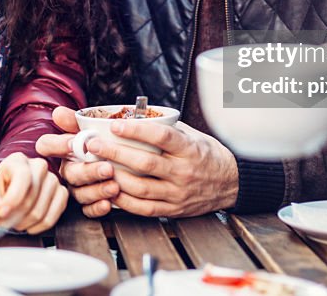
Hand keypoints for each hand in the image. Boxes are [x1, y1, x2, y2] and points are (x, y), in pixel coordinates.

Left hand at [0, 153, 67, 233]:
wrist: (9, 195)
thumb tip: (1, 213)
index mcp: (18, 160)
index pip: (23, 176)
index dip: (13, 198)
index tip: (2, 213)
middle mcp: (38, 166)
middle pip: (32, 196)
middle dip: (16, 216)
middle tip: (5, 222)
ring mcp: (53, 179)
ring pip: (41, 209)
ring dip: (25, 223)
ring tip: (15, 222)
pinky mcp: (62, 193)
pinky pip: (53, 215)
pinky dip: (39, 226)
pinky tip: (29, 226)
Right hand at [35, 107, 119, 217]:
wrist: (128, 161)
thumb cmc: (105, 142)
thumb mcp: (94, 128)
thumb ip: (76, 121)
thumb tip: (57, 112)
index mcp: (64, 149)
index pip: (48, 145)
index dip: (57, 145)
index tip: (73, 143)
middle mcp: (67, 170)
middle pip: (69, 173)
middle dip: (89, 171)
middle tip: (107, 168)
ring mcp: (77, 188)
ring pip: (80, 193)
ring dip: (97, 190)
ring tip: (114, 186)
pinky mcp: (88, 205)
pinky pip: (88, 210)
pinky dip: (97, 208)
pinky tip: (108, 203)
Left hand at [89, 120, 238, 217]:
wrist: (231, 183)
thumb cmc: (207, 154)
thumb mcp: (192, 135)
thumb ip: (166, 128)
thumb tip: (132, 116)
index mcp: (189, 149)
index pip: (162, 136)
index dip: (137, 130)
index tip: (116, 125)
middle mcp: (184, 172)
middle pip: (145, 163)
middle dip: (115, 153)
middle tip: (95, 145)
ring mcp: (178, 193)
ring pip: (141, 188)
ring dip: (115, 177)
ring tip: (97, 167)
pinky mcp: (174, 210)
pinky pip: (144, 208)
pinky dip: (124, 201)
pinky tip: (110, 190)